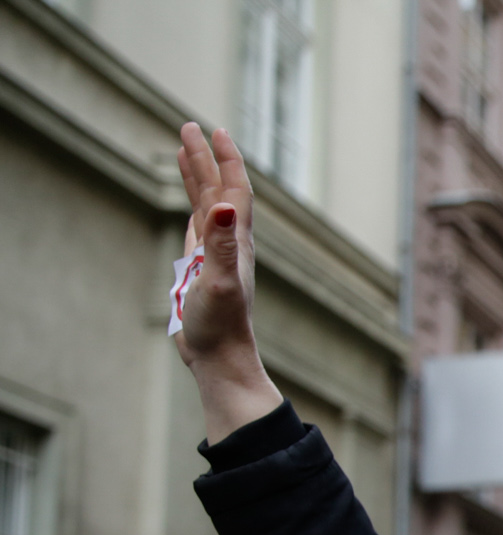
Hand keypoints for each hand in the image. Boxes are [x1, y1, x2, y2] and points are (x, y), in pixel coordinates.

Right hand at [174, 124, 283, 441]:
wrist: (219, 357)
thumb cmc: (220, 325)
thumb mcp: (218, 282)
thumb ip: (220, 245)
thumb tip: (222, 207)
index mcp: (235, 241)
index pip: (234, 190)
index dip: (226, 160)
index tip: (215, 131)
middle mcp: (228, 243)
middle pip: (218, 189)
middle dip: (205, 158)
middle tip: (189, 125)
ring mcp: (215, 254)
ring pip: (206, 204)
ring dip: (198, 177)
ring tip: (184, 149)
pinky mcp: (202, 267)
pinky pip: (197, 226)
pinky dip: (192, 205)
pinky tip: (191, 200)